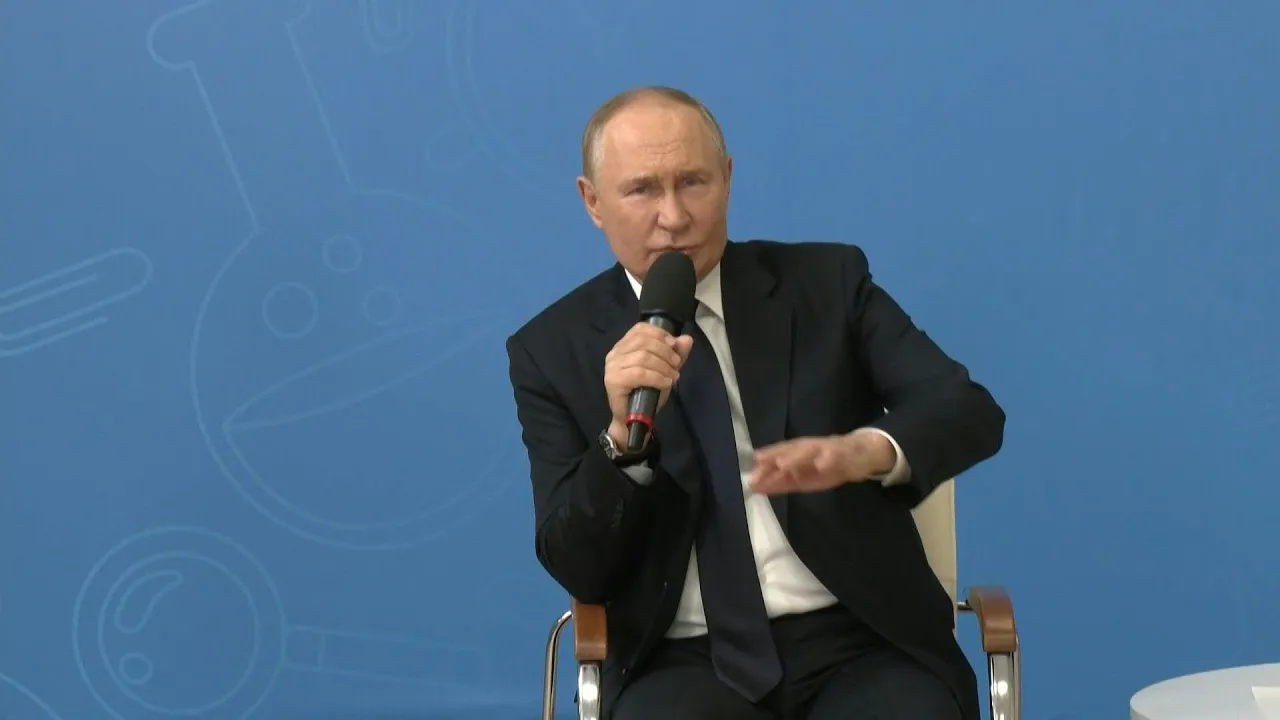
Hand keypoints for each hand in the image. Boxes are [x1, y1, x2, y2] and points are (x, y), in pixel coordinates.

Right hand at [604, 322, 694, 441]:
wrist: (633, 419)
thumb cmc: (646, 393)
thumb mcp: (666, 370)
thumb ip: (676, 354)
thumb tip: (687, 339)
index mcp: (624, 345)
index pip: (640, 329)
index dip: (660, 334)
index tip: (674, 345)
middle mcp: (615, 353)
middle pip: (644, 342)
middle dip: (665, 352)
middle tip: (676, 365)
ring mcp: (612, 366)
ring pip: (643, 357)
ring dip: (663, 366)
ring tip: (672, 377)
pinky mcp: (613, 381)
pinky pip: (639, 373)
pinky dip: (656, 377)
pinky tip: (665, 383)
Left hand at [749, 432, 895, 494]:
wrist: (863, 455)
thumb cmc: (829, 466)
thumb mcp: (804, 478)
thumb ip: (782, 482)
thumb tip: (755, 487)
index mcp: (800, 452)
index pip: (780, 454)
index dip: (765, 460)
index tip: (751, 470)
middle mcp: (811, 447)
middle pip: (791, 449)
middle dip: (776, 456)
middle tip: (760, 463)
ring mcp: (828, 448)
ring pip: (811, 450)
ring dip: (797, 456)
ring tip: (783, 463)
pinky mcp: (846, 453)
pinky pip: (837, 455)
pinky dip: (828, 459)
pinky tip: (821, 464)